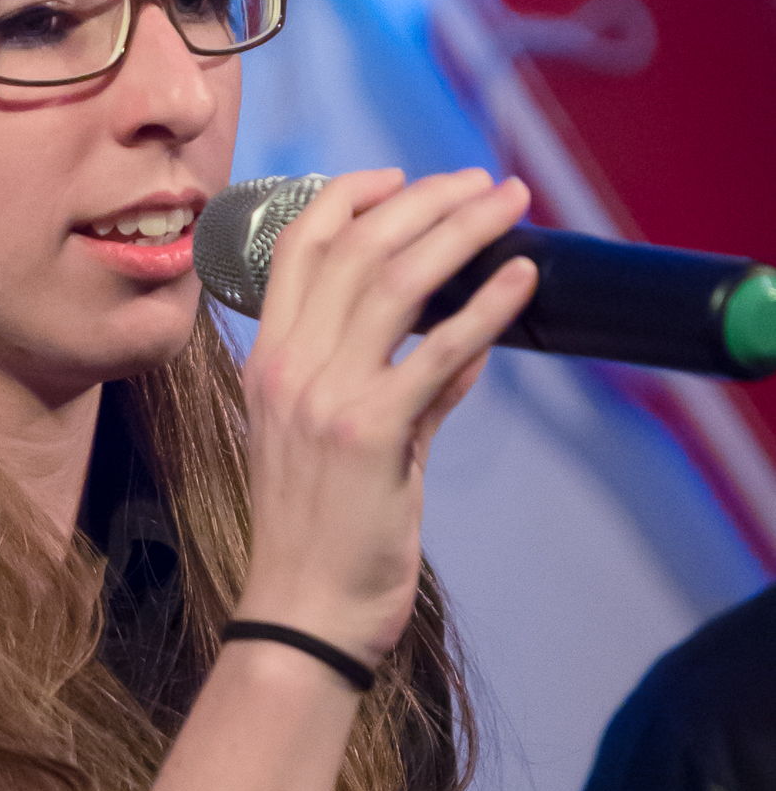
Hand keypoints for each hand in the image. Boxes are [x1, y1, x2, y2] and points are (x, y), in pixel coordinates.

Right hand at [234, 167, 536, 666]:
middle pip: (356, 246)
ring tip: (507, 206)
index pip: (297, 245)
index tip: (399, 177)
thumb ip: (401, 392)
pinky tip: (522, 281)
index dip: (348, 196)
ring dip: (460, 231)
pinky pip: (437, 352)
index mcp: (268, 360)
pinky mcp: (370, 433)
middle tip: (480, 181)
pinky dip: (486, 308)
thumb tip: (463, 350)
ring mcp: (325, 396)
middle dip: (426, 199)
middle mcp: (288, 366)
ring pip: (395, 279)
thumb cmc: (319, 535)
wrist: (302, 613)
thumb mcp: (340, 445)